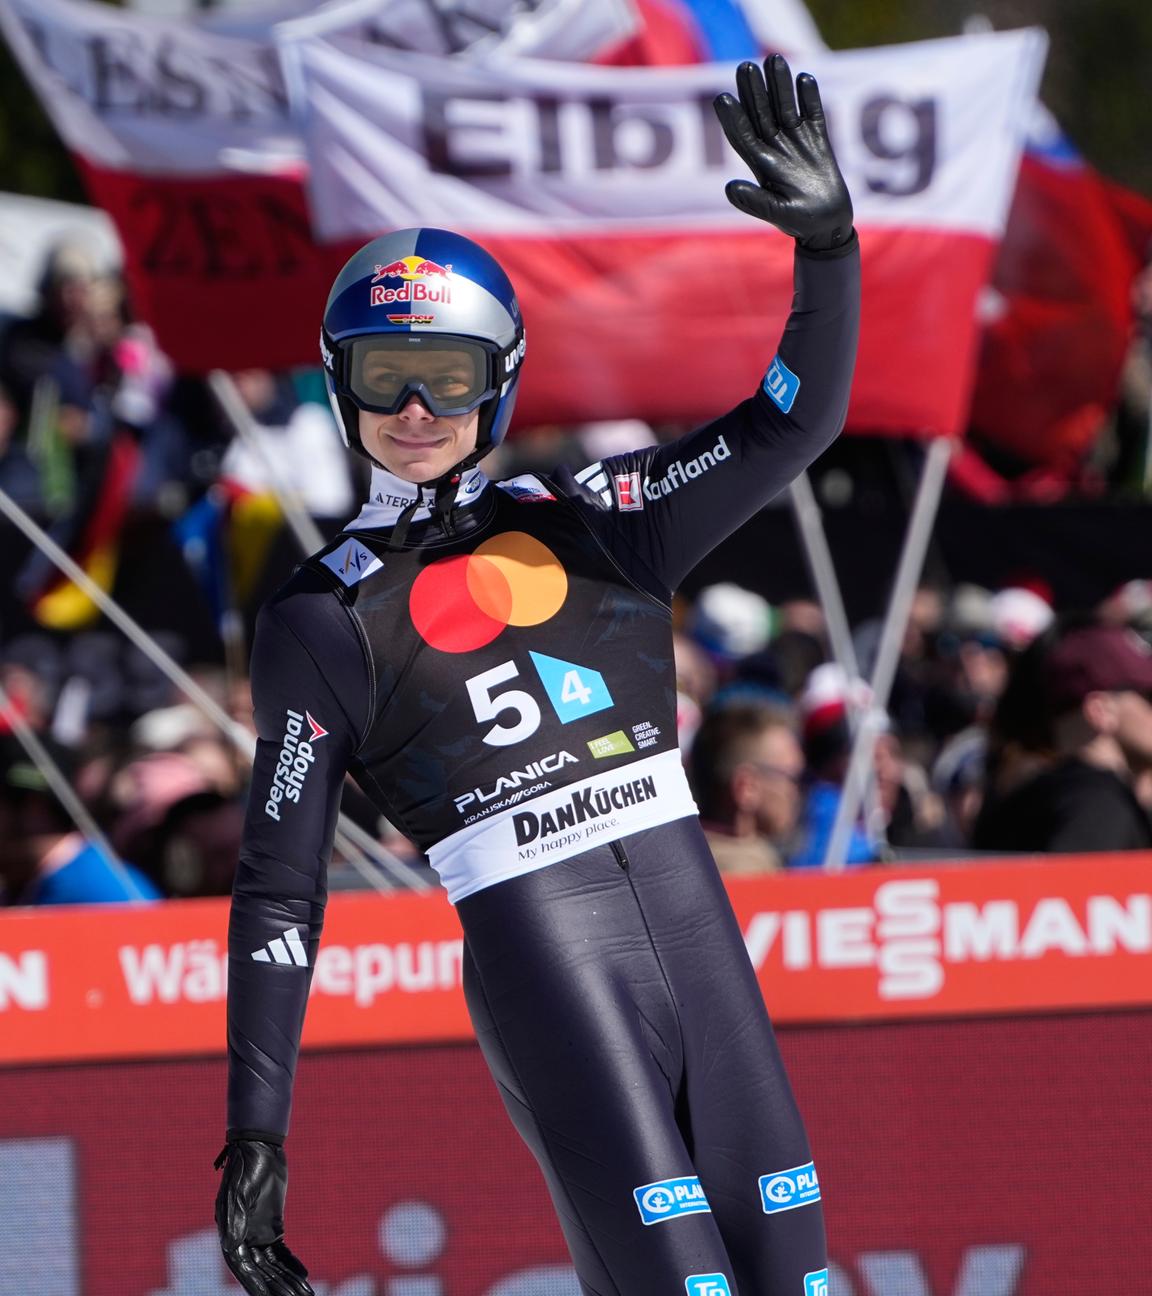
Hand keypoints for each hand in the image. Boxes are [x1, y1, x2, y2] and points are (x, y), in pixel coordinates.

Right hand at [215, 1139, 314, 1295]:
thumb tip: (232, 1246)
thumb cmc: (246, 1167)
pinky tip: (304, 1274)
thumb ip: (236, 1218)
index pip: (245, 1269)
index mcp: (231, 1235)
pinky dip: (292, 1263)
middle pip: (262, 1272)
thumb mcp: (240, 1191)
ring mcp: (258, 1233)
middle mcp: (244, 1239)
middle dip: (278, 1288)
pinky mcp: (272, 1225)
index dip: (256, 1287)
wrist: (259, 1147)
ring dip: (288, 1280)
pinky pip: (282, 1251)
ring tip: (306, 1295)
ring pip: (274, 1265)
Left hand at [714, 55, 853, 250]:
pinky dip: (809, 98)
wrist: (827, 225)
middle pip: (761, 114)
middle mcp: (775, 149)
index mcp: (761, 165)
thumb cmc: (800, 223)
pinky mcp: (817, 140)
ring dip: (780, 85)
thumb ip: (754, 201)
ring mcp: (796, 142)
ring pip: (785, 108)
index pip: (743, 136)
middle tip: (744, 67)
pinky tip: (805, 78)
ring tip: (775, 59)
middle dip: (753, 91)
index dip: (732, 118)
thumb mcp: (776, 213)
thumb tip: (729, 188)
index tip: (722, 98)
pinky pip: (813, 114)